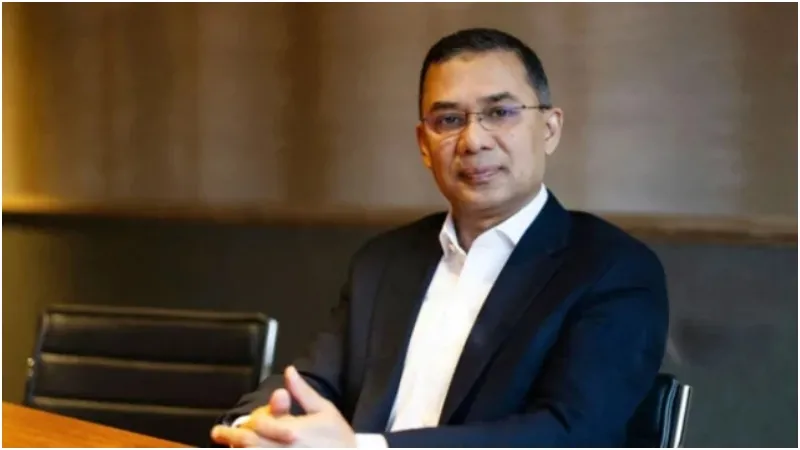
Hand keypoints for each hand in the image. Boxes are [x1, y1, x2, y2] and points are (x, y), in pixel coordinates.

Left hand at [211, 366, 355, 447]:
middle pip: (249, 444)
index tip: (231, 426)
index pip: (259, 425)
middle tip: (218, 434)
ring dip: (240, 449)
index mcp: (294, 431)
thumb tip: (289, 372)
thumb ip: (302, 393)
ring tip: (230, 445)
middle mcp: (285, 448)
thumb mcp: (325, 411)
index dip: (245, 423)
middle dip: (231, 438)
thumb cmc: (339, 439)